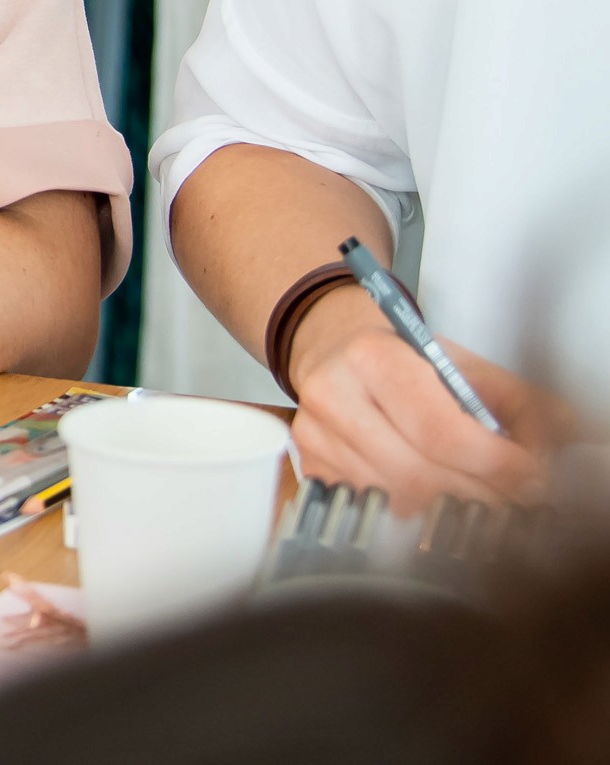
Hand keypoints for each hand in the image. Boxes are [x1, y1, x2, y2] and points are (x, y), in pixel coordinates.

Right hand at [287, 286, 558, 507]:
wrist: (336, 350)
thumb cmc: (406, 361)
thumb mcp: (469, 367)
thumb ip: (521, 407)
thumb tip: (552, 459)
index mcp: (373, 356)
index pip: (439, 429)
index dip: (494, 464)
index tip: (531, 480)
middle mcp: (332, 393)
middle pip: (418, 474)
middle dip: (480, 495)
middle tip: (517, 503)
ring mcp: (315, 434)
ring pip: (396, 497)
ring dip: (450, 509)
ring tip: (483, 502)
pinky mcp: (311, 466)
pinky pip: (373, 507)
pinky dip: (413, 512)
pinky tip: (436, 502)